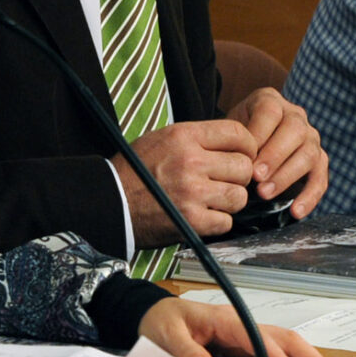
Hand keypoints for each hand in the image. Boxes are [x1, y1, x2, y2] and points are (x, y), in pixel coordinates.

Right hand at [117, 119, 258, 243]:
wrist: (108, 203)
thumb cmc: (134, 171)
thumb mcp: (161, 139)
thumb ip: (197, 139)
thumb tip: (232, 146)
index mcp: (184, 136)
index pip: (238, 134)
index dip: (247, 146)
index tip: (242, 156)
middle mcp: (191, 161)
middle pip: (244, 167)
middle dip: (237, 177)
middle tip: (223, 182)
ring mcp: (192, 192)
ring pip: (239, 196)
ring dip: (229, 201)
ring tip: (212, 200)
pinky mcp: (192, 221)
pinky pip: (226, 221)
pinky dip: (217, 222)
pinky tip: (201, 216)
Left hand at [137, 299, 337, 356]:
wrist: (156, 315)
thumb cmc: (163, 322)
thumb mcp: (165, 334)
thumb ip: (183, 350)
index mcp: (225, 320)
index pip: (255, 337)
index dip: (274, 356)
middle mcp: (242, 326)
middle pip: (284, 338)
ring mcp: (247, 337)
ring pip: (286, 347)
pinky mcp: (245, 349)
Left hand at [225, 88, 326, 214]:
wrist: (245, 151)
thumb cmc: (233, 142)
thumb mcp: (228, 133)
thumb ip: (232, 141)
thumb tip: (236, 162)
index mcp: (270, 102)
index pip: (270, 112)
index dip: (258, 134)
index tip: (245, 157)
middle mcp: (295, 116)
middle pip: (295, 130)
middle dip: (274, 156)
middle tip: (255, 177)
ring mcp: (311, 138)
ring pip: (308, 154)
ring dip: (287, 176)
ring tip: (265, 194)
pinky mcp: (320, 161)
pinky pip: (320, 178)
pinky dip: (310, 197)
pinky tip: (296, 212)